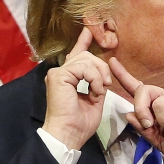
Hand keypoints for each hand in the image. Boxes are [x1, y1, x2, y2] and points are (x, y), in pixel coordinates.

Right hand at [42, 28, 111, 149]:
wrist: (69, 134)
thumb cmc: (80, 123)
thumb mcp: (95, 98)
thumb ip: (97, 82)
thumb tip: (103, 72)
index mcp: (68, 77)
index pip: (77, 54)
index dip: (84, 41)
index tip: (89, 28)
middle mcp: (61, 72)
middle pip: (87, 55)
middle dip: (102, 68)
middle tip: (106, 85)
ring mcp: (58, 73)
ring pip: (87, 60)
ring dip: (99, 77)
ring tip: (98, 93)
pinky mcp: (58, 75)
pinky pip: (84, 67)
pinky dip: (94, 79)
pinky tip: (94, 92)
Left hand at [109, 58, 163, 163]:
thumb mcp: (159, 142)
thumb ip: (144, 130)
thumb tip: (128, 115)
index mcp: (160, 105)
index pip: (140, 88)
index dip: (124, 76)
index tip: (111, 63)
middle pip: (144, 90)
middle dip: (141, 109)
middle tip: (149, 126)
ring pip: (158, 103)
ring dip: (163, 124)